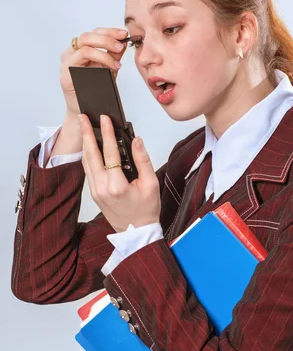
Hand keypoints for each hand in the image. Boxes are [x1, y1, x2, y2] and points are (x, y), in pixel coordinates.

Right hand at [60, 27, 129, 115]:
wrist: (87, 110)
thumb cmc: (95, 88)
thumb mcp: (109, 68)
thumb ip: (114, 54)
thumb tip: (124, 41)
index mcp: (80, 48)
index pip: (94, 33)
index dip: (110, 31)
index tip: (124, 34)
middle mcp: (71, 53)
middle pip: (88, 36)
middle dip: (107, 38)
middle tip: (121, 46)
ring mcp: (66, 63)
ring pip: (85, 47)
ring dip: (104, 52)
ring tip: (117, 63)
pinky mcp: (66, 74)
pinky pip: (81, 60)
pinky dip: (99, 61)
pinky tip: (111, 69)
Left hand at [79, 114, 160, 232]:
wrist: (137, 232)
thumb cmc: (146, 210)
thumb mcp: (151, 184)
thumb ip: (143, 160)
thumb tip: (136, 140)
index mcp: (117, 186)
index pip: (110, 153)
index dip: (107, 133)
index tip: (105, 119)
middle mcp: (102, 188)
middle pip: (91, 155)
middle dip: (87, 134)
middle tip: (83, 117)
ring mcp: (95, 192)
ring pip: (87, 162)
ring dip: (86, 143)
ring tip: (85, 127)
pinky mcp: (94, 193)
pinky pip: (89, 171)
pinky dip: (88, 156)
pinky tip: (90, 146)